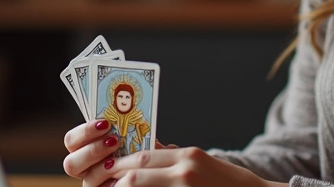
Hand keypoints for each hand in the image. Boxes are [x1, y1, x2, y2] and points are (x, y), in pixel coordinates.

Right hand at [63, 120, 178, 186]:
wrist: (154, 169)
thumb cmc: (143, 152)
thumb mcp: (135, 138)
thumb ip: (128, 130)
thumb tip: (131, 114)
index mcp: (86, 148)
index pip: (72, 141)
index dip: (84, 132)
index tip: (105, 123)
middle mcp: (85, 168)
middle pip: (71, 163)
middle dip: (92, 151)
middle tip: (114, 141)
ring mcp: (94, 183)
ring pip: (87, 180)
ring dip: (103, 168)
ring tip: (123, 160)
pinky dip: (116, 182)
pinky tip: (128, 175)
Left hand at [85, 146, 286, 186]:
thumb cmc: (231, 184)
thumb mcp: (203, 163)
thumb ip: (175, 158)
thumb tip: (151, 149)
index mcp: (188, 156)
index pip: (144, 157)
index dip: (121, 164)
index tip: (107, 169)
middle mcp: (185, 171)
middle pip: (137, 173)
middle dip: (115, 180)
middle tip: (102, 184)